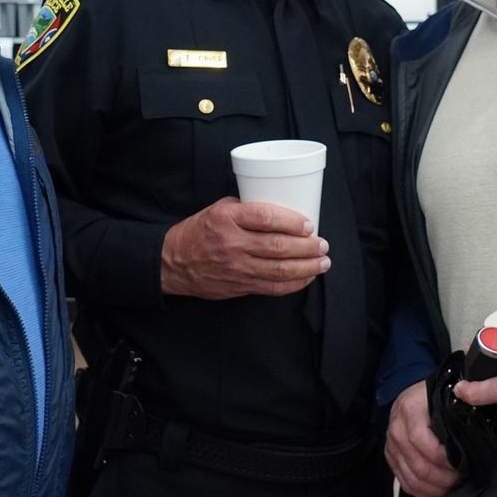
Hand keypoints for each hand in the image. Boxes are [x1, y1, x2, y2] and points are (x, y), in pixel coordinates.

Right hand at [160, 198, 328, 298]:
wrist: (173, 262)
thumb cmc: (199, 231)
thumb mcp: (218, 209)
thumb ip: (247, 208)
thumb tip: (281, 209)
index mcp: (227, 218)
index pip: (266, 218)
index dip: (292, 222)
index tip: (309, 224)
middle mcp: (233, 244)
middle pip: (279, 247)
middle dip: (307, 247)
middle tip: (323, 244)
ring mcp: (237, 268)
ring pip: (279, 270)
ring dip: (307, 267)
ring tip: (323, 262)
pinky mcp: (240, 286)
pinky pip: (272, 288)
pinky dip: (293, 284)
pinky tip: (306, 278)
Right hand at [386, 379, 459, 496]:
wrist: (414, 396)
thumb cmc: (435, 398)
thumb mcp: (447, 397)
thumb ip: (458, 413)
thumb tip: (478, 436)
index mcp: (410, 410)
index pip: (422, 441)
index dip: (444, 458)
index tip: (463, 463)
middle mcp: (396, 429)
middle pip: (418, 466)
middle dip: (443, 479)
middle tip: (461, 479)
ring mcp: (391, 446)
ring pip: (412, 479)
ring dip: (435, 488)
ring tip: (453, 486)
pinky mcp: (391, 458)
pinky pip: (405, 483)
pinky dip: (423, 492)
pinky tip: (438, 489)